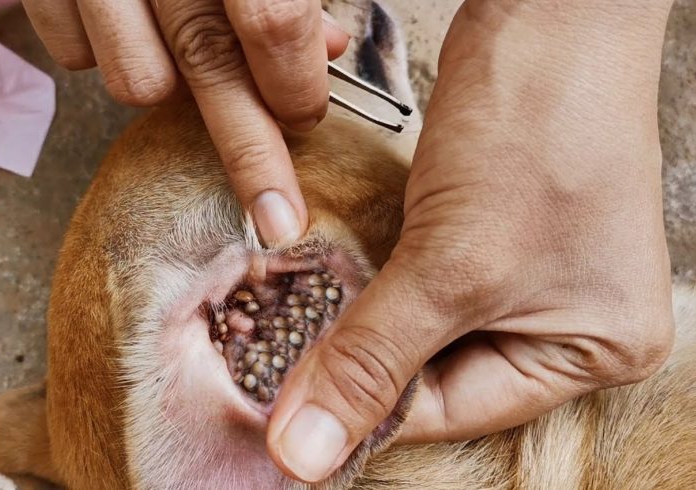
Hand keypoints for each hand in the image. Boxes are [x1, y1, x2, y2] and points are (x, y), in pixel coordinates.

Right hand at [22, 0, 348, 246]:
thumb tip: (324, 46)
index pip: (272, 22)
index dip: (296, 83)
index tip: (307, 118)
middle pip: (208, 71)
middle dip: (251, 158)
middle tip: (278, 218)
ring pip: (137, 84)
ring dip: (169, 84)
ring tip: (178, 48)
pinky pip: (71, 57)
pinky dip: (103, 54)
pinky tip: (121, 21)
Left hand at [267, 0, 675, 481]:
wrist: (546, 13)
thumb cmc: (537, 125)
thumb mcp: (453, 262)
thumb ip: (375, 358)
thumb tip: (307, 452)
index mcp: (594, 350)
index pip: (457, 410)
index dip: (370, 414)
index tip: (290, 416)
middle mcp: (567, 321)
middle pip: (438, 373)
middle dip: (363, 363)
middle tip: (285, 363)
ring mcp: (528, 274)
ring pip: (422, 327)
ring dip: (362, 322)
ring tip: (302, 321)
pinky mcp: (490, 233)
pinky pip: (422, 280)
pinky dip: (376, 282)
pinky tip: (337, 278)